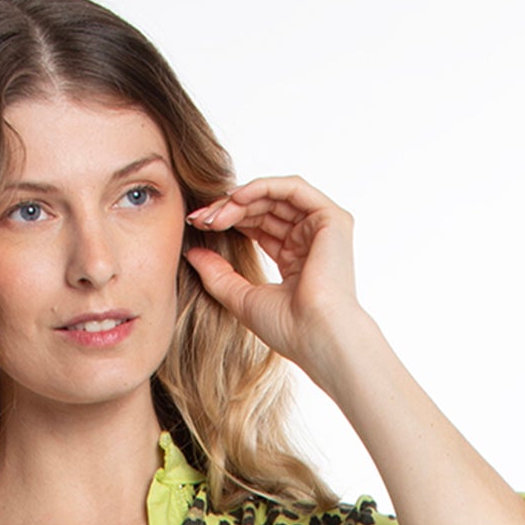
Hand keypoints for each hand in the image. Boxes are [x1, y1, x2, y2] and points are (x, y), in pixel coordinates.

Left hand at [183, 175, 364, 381]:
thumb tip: (193, 253)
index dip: (228, 220)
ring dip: (240, 201)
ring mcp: (322, 228)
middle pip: (264, 208)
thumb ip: (218, 274)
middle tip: (200, 220)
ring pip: (275, 195)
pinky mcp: (331, 218)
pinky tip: (236, 198)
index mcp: (294, 259)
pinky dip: (263, 187)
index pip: (258, 226)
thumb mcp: (241, 298)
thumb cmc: (288, 329)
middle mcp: (310, 239)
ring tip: (214, 216)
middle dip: (229, 210)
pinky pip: (293, 188)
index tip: (198, 226)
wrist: (316, 338)